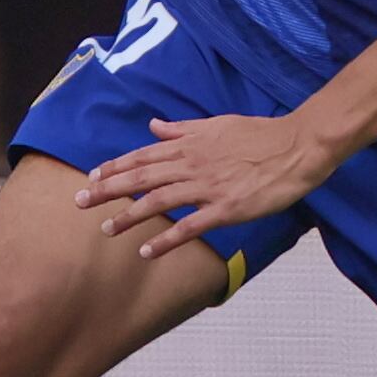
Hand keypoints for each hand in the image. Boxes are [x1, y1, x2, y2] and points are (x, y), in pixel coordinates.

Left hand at [74, 113, 336, 258]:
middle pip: (141, 178)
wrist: (295, 146)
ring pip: (159, 202)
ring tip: (106, 229)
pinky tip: (147, 252)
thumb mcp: (217, 124)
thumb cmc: (259, 134)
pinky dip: (166, 240)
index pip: (143, 156)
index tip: (92, 177)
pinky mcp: (225, 209)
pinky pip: (189, 227)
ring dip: (129, 216)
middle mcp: (191, 165)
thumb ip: (183, 129)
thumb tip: (155, 126)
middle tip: (80, 202)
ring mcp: (207, 188)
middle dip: (107, 190)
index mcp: (190, 145)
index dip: (115, 167)